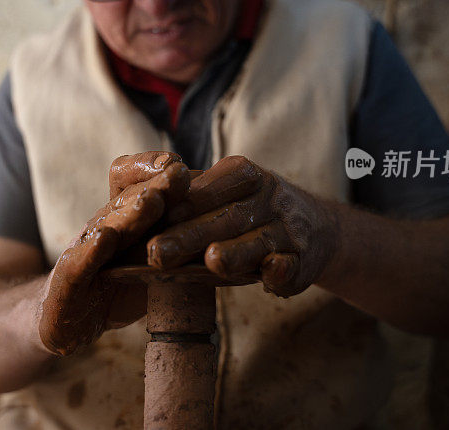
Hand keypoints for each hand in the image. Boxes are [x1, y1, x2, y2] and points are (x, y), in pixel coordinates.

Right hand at [39, 152, 189, 355]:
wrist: (63, 321)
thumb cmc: (117, 288)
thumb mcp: (156, 263)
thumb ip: (186, 247)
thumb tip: (233, 236)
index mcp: (126, 219)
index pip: (136, 184)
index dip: (155, 171)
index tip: (183, 166)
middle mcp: (103, 226)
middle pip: (129, 202)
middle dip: (156, 185)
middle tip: (180, 172)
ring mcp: (82, 252)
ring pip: (108, 226)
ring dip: (130, 212)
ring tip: (152, 200)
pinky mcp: (65, 282)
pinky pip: (79, 263)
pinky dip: (91, 251)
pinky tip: (105, 240)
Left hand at [147, 156, 340, 296]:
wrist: (315, 227)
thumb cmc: (250, 212)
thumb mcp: (225, 194)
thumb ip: (188, 201)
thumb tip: (133, 214)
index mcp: (240, 174)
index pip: (200, 191)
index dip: (171, 208)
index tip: (140, 223)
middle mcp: (265, 196)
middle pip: (223, 217)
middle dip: (190, 235)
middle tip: (155, 253)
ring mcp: (287, 227)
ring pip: (258, 240)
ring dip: (237, 251)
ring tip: (213, 261)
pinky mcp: (302, 258)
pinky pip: (291, 264)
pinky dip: (281, 269)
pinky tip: (272, 273)